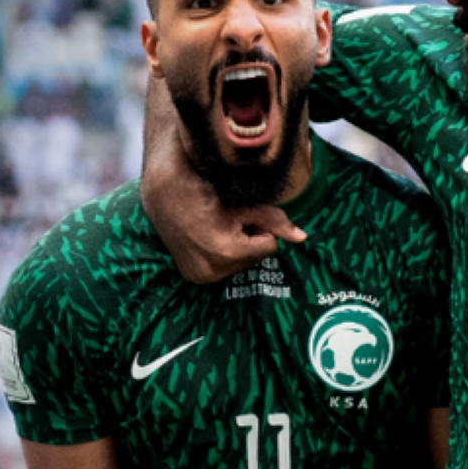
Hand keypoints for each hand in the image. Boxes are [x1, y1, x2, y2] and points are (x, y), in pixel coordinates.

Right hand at [141, 78, 306, 283]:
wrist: (165, 194)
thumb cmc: (208, 191)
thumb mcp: (245, 204)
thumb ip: (275, 221)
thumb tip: (302, 238)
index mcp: (226, 252)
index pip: (269, 246)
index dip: (259, 227)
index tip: (241, 215)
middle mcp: (212, 270)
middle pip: (255, 258)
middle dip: (249, 239)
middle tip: (228, 220)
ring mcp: (200, 276)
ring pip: (241, 264)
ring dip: (236, 247)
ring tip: (217, 227)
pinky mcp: (193, 277)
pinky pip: (223, 268)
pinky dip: (222, 255)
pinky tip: (209, 238)